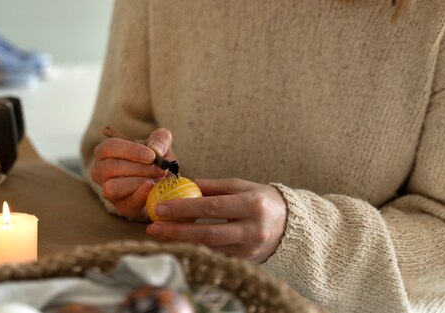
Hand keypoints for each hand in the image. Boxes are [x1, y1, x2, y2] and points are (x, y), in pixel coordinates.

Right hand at [91, 128, 176, 220]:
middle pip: (111, 167)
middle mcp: (100, 171)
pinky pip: (126, 203)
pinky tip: (153, 188)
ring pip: (112, 187)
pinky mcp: (121, 206)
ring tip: (157, 179)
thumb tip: (155, 149)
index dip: (130, 151)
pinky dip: (140, 195)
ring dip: (137, 182)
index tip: (151, 155)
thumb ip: (160, 139)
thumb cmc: (155, 159)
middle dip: (139, 168)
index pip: (109, 147)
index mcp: (105, 151)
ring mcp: (107, 190)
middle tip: (160, 169)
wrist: (164, 183)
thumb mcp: (161, 143)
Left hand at [145, 178, 287, 262]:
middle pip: (209, 233)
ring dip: (182, 241)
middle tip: (153, 226)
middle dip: (178, 230)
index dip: (185, 208)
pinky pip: (216, 255)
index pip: (213, 207)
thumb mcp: (241, 186)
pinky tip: (178, 241)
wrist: (290, 225)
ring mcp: (250, 249)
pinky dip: (195, 248)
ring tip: (160, 233)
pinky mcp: (247, 261)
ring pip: (210, 248)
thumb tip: (183, 183)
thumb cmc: (261, 199)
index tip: (161, 207)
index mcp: (252, 204)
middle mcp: (253, 229)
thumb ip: (214, 186)